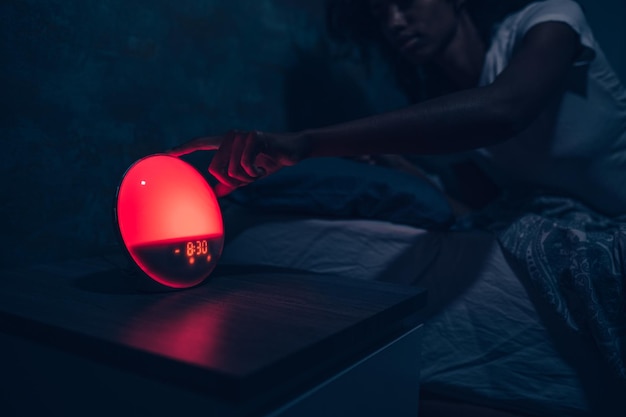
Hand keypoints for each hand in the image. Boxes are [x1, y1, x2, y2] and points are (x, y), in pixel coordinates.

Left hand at [168, 130, 307, 195]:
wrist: (293, 151)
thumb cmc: (268, 162)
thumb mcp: (248, 176)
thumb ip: (231, 182)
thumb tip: (215, 194)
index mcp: (225, 143)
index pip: (200, 144)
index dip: (182, 149)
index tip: (164, 154)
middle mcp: (230, 136)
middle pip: (215, 169)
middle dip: (232, 182)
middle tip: (248, 179)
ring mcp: (241, 135)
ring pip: (230, 170)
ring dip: (246, 178)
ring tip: (258, 171)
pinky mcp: (254, 138)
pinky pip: (244, 165)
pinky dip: (254, 174)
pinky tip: (263, 169)